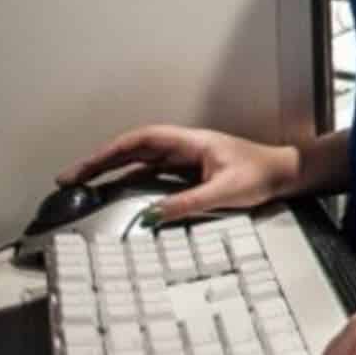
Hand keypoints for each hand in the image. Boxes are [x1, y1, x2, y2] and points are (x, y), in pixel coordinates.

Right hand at [55, 125, 299, 222]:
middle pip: (134, 148)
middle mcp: (185, 146)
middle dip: (100, 161)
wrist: (286, 173)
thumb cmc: (262, 175)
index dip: (110, 151)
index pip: (142, 140)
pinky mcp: (191, 170)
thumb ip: (188, 203)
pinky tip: (116, 191)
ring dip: (113, 170)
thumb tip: (152, 215)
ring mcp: (187, 157)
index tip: (85, 166)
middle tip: (69, 178)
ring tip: (84, 185)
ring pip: (140, 160)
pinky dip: (131, 179)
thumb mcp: (225, 191)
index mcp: (191, 142)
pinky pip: (153, 172)